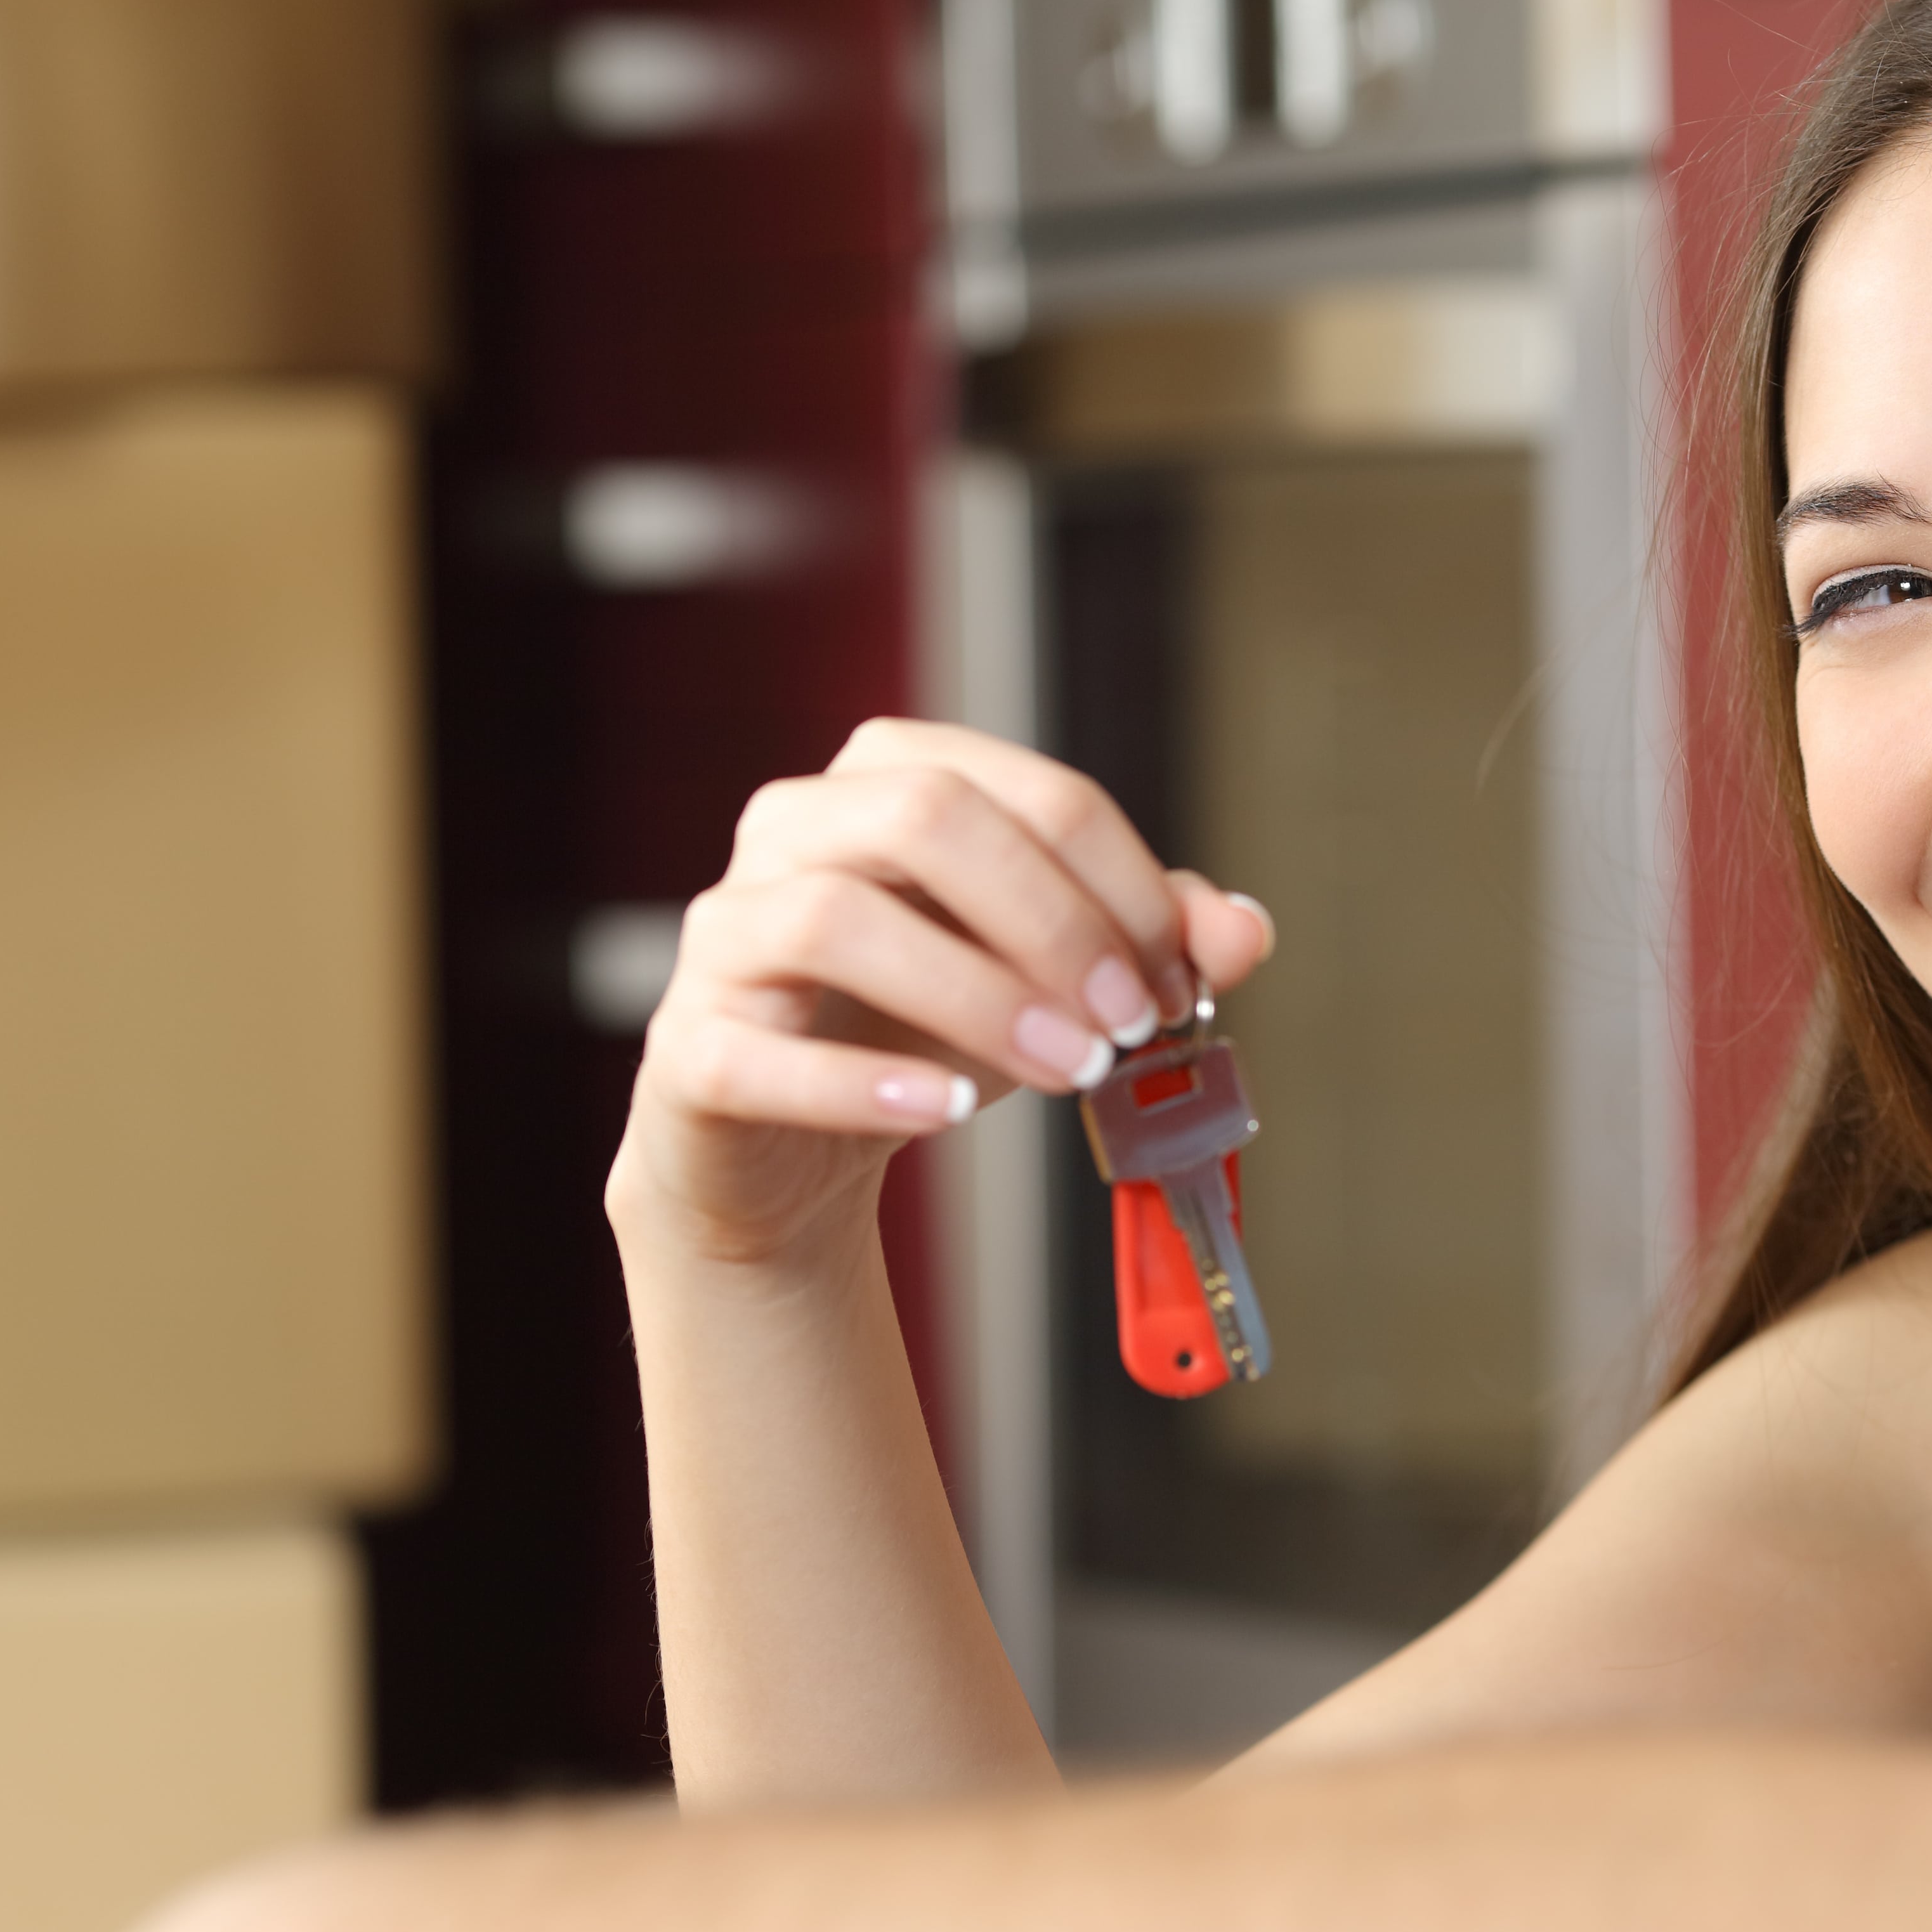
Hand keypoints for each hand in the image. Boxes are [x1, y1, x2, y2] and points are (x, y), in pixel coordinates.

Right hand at [608, 719, 1274, 1273]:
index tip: (1181, 979)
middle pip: (923, 818)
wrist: (790, 1151)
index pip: (1027, 791)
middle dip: (1052, 919)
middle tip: (1130, 1020)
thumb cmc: (921, 1031)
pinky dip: (859, 1084)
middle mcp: (793, 830)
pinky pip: (752, 1052)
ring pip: (831, 918)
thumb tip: (1243, 930)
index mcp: (889, 780)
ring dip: (975, 997)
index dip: (1123, 882)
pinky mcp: (688, 1047)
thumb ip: (1145, 941)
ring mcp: (724, 934)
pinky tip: (946, 1113)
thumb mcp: (1048, 976)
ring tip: (1069, 1069)